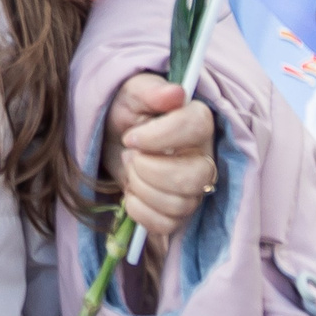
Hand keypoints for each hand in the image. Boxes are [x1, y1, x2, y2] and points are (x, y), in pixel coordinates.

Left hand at [102, 72, 217, 243]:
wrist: (111, 138)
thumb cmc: (126, 112)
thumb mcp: (130, 93)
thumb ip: (150, 91)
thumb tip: (175, 93)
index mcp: (197, 121)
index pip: (196, 127)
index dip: (159, 135)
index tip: (130, 137)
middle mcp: (204, 157)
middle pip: (192, 177)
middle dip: (148, 169)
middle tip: (129, 155)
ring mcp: (195, 188)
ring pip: (180, 204)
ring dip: (141, 189)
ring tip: (130, 170)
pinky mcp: (180, 212)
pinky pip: (167, 224)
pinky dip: (140, 212)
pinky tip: (131, 194)